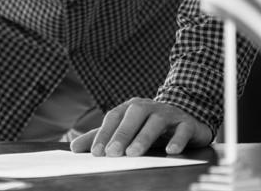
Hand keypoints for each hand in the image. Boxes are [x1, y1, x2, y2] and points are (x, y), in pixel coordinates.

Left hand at [69, 98, 210, 156]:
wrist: (186, 117)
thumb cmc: (149, 126)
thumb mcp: (125, 130)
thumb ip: (101, 137)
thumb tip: (73, 147)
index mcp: (131, 107)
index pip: (114, 116)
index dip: (104, 133)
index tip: (96, 152)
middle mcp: (149, 107)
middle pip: (134, 114)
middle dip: (122, 133)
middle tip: (112, 153)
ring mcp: (169, 114)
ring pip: (156, 121)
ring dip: (144, 136)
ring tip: (134, 153)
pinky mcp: (187, 123)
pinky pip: (183, 129)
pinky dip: (178, 139)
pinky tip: (171, 151)